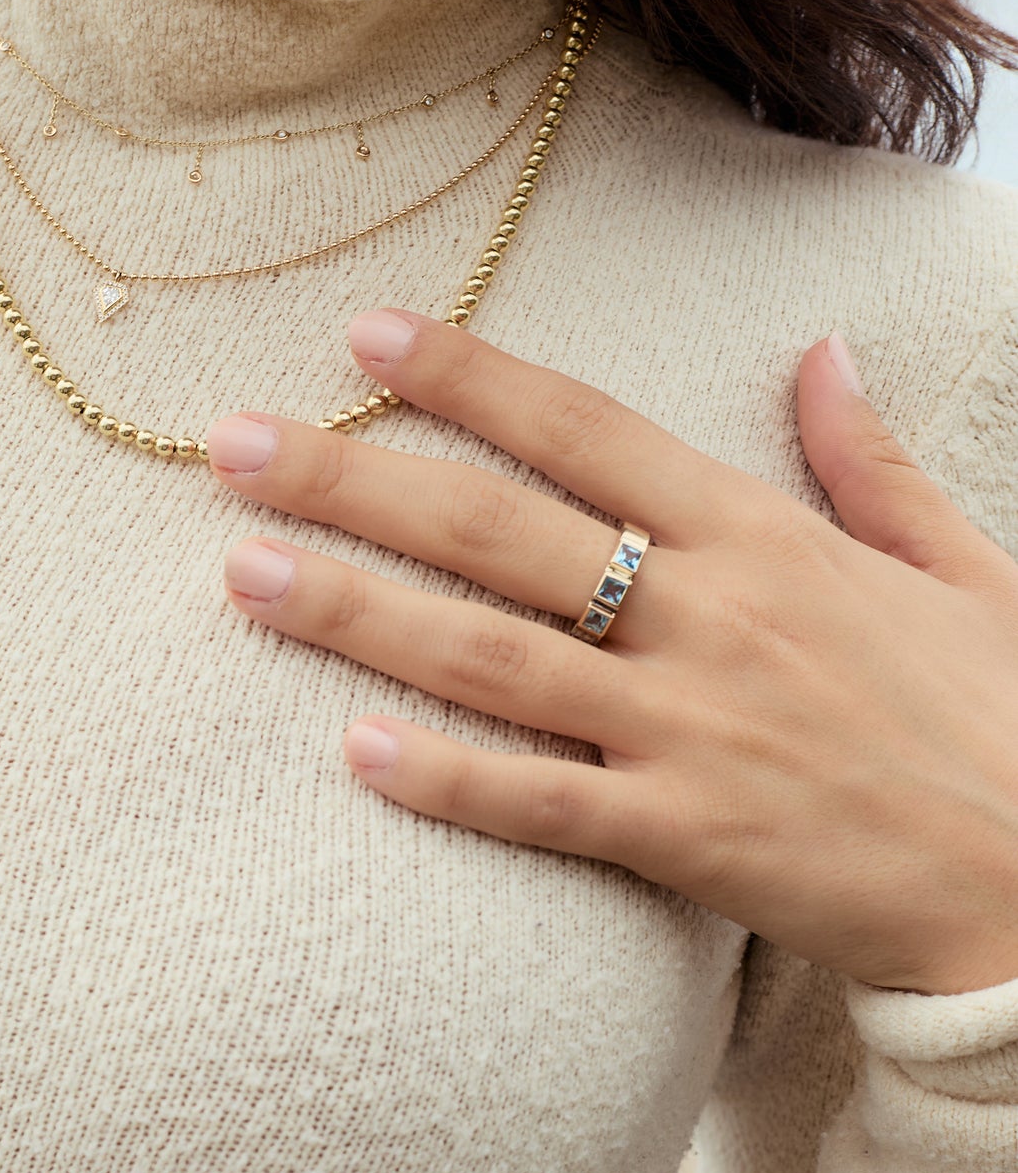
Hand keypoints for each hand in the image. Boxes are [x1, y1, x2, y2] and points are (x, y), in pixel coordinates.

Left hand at [205, 308, 1017, 996]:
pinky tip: (351, 751)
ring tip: (245, 573)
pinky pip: (540, 805)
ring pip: (490, 656)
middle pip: (498, 529)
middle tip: (232, 445)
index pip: (588, 428)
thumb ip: (871, 461)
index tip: (362, 333)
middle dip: (356, 477)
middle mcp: (711, 616)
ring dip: (357, 610)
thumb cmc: (1000, 719)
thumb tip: (821, 352)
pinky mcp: (687, 839)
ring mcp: (691, 729)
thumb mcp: (959, 564)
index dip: (468, 373)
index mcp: (766, 535)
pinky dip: (446, 779)